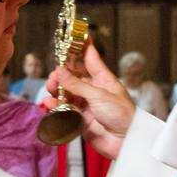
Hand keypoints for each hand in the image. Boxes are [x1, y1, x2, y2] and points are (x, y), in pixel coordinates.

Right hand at [47, 41, 135, 159]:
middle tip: (53, 77)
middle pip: (73, 77)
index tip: (73, 35)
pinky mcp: (80, 120)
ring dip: (56, 90)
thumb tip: (59, 71)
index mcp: (103, 79)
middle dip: (61, 74)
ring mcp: (86, 105)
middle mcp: (93, 90)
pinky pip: (64, 110)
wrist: (127, 142)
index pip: (90, 58)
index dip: (82, 46)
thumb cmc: (122, 115)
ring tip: (50, 90)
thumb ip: (76, 84)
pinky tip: (49, 104)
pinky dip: (55, 106)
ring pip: (66, 93)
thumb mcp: (99, 95)